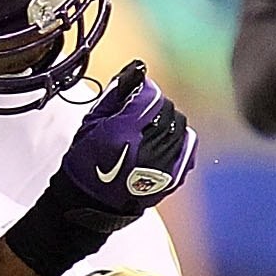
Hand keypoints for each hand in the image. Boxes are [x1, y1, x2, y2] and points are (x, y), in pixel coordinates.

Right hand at [49, 60, 193, 230]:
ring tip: (149, 130)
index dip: (144, 89)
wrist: (91, 204)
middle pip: (168, 109)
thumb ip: (116, 95)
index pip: (151, 95)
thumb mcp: (91, 123)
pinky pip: (188, 146)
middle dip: (155, 106)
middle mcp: (148, 149)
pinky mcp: (174, 177)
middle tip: (140, 113)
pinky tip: (163, 142)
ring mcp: (164, 165)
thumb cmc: (86, 166)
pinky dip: (178, 139)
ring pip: (180, 126)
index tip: (138, 91)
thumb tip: (136, 72)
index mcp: (124, 134)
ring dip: (167, 122)